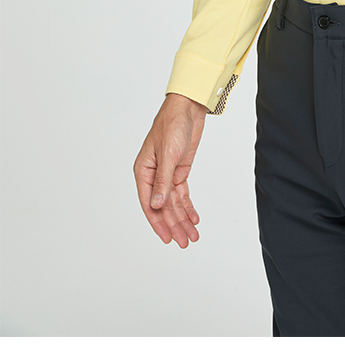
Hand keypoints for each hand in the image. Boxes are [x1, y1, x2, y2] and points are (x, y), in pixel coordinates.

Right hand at [133, 92, 205, 247]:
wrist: (188, 109)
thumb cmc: (172, 125)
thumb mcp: (168, 155)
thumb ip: (163, 182)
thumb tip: (157, 206)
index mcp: (143, 171)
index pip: (149, 203)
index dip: (158, 223)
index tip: (167, 239)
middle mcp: (153, 176)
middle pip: (163, 207)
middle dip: (174, 225)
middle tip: (185, 241)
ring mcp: (167, 175)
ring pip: (174, 204)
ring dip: (183, 219)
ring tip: (193, 235)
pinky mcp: (179, 172)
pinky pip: (182, 195)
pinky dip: (188, 207)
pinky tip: (194, 219)